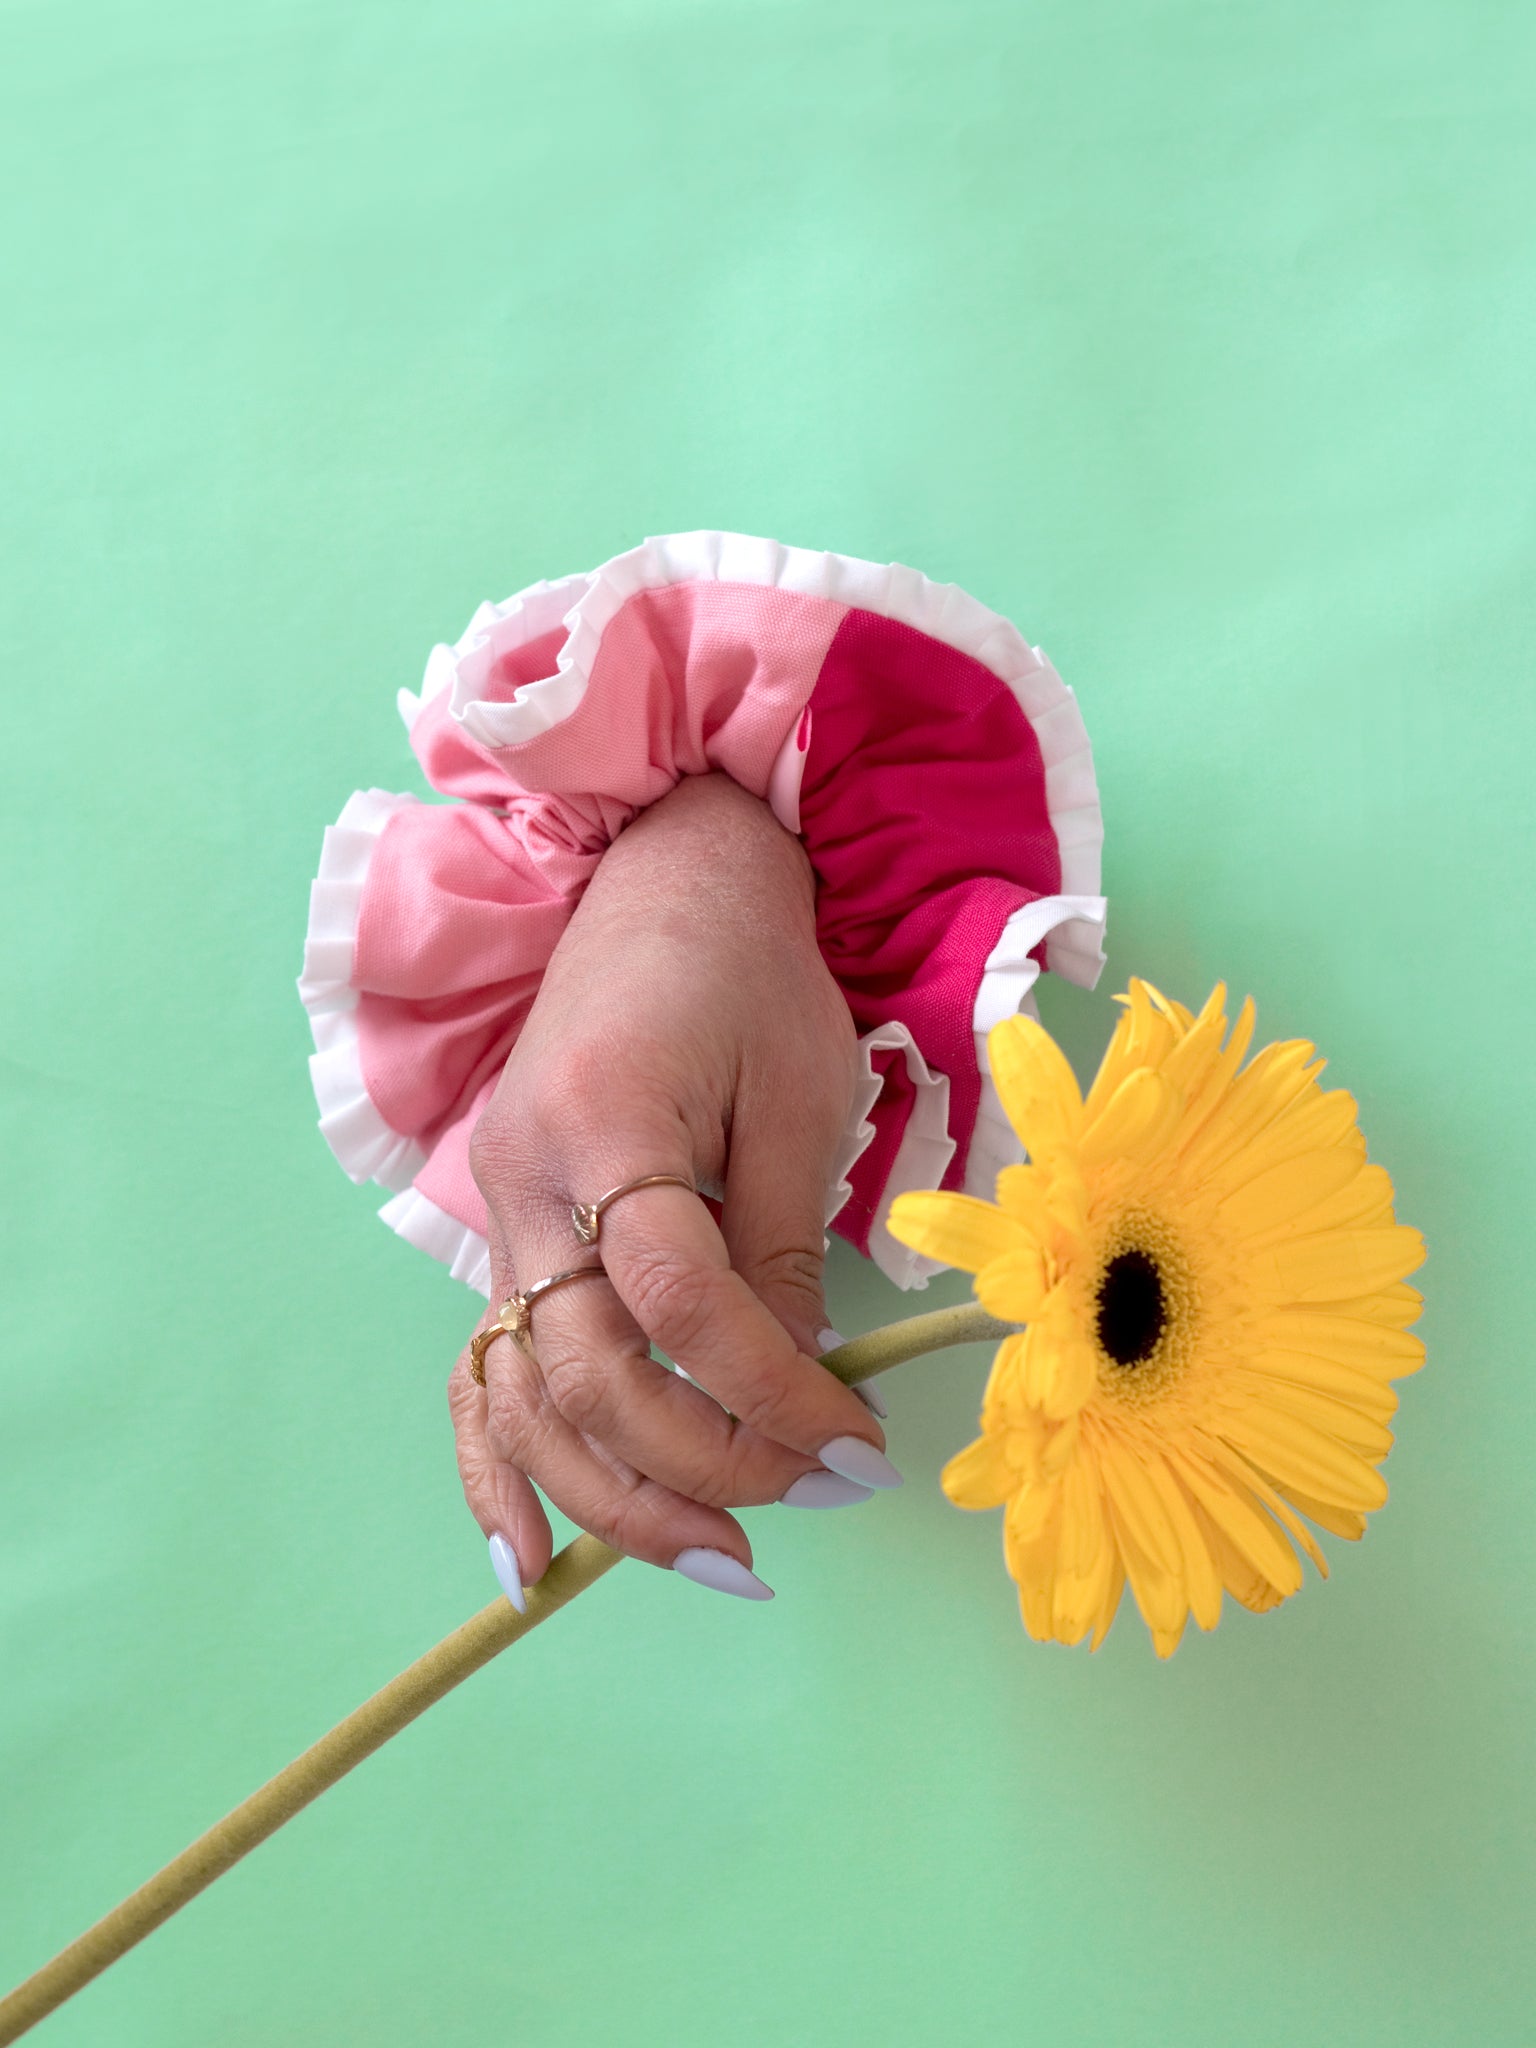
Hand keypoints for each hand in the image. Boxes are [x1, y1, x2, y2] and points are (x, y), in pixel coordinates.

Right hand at [447, 771, 898, 1603]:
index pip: (679, 1304)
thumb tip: (793, 1390)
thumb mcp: (799, 1094)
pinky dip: (503, 1471)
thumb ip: (782, 1246)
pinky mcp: (503, 1229)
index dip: (769, 1393)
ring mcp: (497, 1209)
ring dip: (612, 1498)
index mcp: (607, 1119)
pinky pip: (482, 1371)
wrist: (664, 880)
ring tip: (715, 1560)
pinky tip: (531, 1563)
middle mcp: (524, 1178)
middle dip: (700, 1463)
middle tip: (808, 1499)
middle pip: (586, 1370)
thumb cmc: (750, 971)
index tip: (856, 1449)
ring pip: (522, 1394)